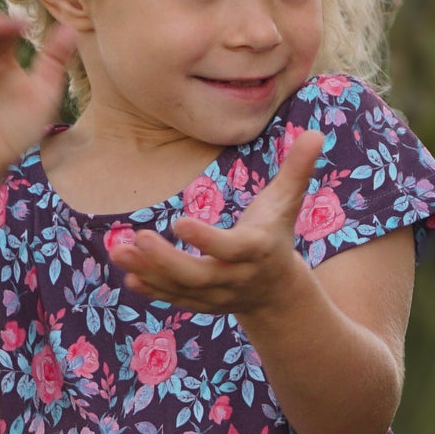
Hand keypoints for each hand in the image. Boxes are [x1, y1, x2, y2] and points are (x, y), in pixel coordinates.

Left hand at [114, 127, 323, 317]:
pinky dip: (151, 290)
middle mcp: (235, 276)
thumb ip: (298, 169)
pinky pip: (174, 299)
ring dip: (148, 272)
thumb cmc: (277, 235)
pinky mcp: (201, 302)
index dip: (206, 239)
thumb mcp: (288, 203)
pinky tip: (128, 274)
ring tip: (118, 251)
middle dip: (167, 261)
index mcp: (256, 250)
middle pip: (199, 275)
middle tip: (138, 238)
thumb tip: (316, 131)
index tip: (178, 221)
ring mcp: (216, 294)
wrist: (277, 293)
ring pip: (180, 288)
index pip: (230, 248)